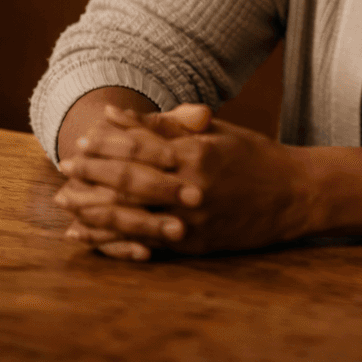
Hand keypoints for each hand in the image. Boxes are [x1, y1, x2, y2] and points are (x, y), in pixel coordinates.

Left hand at [56, 116, 313, 258]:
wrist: (295, 195)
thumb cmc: (255, 157)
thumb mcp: (216, 132)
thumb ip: (168, 125)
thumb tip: (120, 116)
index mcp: (198, 153)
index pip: (141, 146)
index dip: (109, 143)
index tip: (84, 138)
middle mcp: (193, 187)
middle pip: (130, 179)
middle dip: (93, 173)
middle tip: (65, 167)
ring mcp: (192, 220)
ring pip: (131, 215)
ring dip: (93, 208)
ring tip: (66, 202)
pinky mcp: (194, 245)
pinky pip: (145, 242)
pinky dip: (113, 240)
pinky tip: (88, 235)